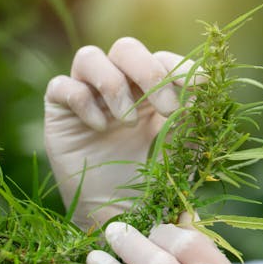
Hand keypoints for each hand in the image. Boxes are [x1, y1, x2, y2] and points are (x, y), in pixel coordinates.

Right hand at [45, 37, 191, 229]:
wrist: (124, 215)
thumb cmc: (157, 181)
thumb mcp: (183, 147)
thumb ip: (193, 116)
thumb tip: (202, 83)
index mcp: (152, 91)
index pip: (162, 59)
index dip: (180, 67)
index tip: (198, 87)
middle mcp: (120, 86)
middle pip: (126, 48)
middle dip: (150, 73)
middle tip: (167, 109)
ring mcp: (88, 96)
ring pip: (89, 56)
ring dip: (113, 85)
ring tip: (128, 123)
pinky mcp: (60, 112)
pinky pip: (62, 86)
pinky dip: (82, 102)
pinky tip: (99, 128)